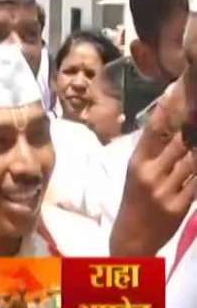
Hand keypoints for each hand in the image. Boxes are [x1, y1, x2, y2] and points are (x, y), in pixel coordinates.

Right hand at [110, 78, 196, 255]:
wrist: (132, 237)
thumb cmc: (135, 200)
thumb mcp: (136, 173)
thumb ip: (153, 152)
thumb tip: (171, 127)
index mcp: (136, 162)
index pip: (154, 129)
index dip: (167, 108)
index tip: (177, 87)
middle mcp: (149, 173)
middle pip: (179, 141)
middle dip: (193, 124)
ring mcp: (165, 190)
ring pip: (193, 160)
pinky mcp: (179, 205)